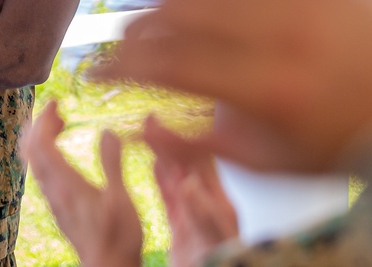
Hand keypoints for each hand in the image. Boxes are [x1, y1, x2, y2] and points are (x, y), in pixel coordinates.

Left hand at [20, 100, 142, 266]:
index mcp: (65, 183)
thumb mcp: (120, 198)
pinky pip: (41, 171)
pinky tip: (65, 153)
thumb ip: (113, 163)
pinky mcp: (57, 204)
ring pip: (33, 160)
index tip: (56, 102)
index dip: (43, 118)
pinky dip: (46, 152)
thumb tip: (106, 130)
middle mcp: (52, 189)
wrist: (108, 266)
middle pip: (29, 149)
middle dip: (38, 124)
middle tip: (58, 111)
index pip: (40, 143)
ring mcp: (53, 197)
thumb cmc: (118, 236)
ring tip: (62, 125)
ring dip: (41, 137)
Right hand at [91, 0, 371, 171]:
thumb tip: (139, 125)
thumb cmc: (346, 139)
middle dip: (135, 26)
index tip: (98, 72)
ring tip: (153, 18)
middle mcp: (281, 32)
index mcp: (271, 88)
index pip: (170, 64)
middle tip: (123, 44)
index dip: (121, 65)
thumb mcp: (271, 162)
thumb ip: (198, 147)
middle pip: (176, 9)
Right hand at [142, 116, 237, 266]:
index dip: (179, 141)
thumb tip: (189, 183)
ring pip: (176, 178)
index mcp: (220, 204)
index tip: (159, 124)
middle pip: (185, 165)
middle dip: (168, 141)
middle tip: (150, 120)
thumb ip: (204, 214)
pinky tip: (153, 164)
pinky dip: (161, 179)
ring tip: (148, 132)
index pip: (197, 163)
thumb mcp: (214, 240)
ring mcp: (196, 214)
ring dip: (162, 155)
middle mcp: (208, 204)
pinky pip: (170, 197)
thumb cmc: (222, 265)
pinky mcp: (184, 227)